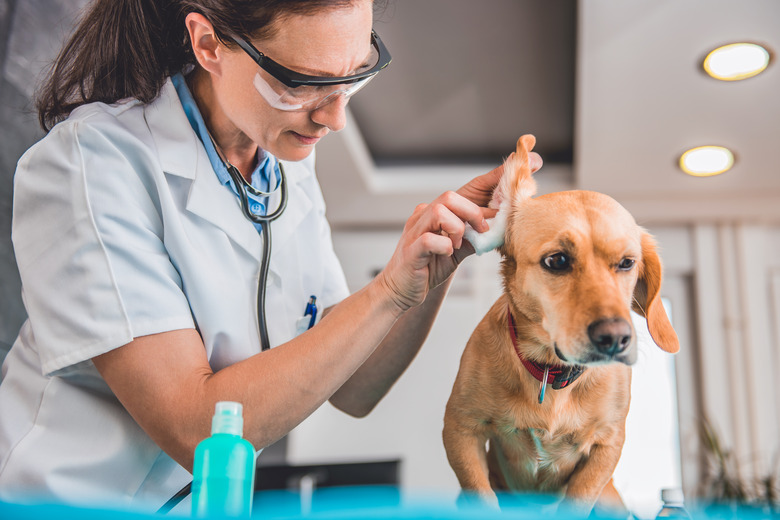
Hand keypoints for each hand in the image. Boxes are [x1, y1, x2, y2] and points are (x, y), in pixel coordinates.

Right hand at [376, 151, 542, 311]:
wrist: (401, 290)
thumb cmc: (428, 266)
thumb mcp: (457, 249)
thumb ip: (475, 236)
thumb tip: (500, 226)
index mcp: (437, 212)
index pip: (466, 189)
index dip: (492, 179)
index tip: (518, 171)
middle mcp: (424, 216)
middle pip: (450, 196)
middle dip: (473, 211)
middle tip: (482, 231)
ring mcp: (415, 231)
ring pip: (439, 210)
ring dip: (457, 228)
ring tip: (459, 244)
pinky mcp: (411, 250)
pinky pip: (430, 239)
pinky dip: (444, 246)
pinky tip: (447, 254)